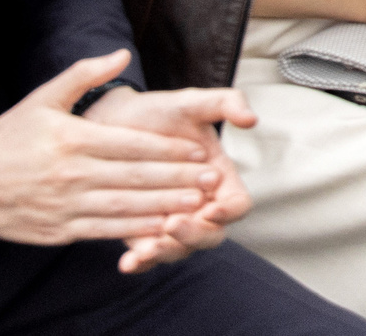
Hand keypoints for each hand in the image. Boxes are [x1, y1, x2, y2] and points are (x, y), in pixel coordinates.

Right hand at [0, 50, 226, 256]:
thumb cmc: (9, 136)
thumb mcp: (43, 97)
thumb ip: (85, 75)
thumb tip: (123, 53)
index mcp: (72, 139)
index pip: (131, 145)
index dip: (168, 151)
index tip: (200, 152)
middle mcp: (71, 174)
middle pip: (134, 177)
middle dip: (177, 180)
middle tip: (212, 181)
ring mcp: (64, 205)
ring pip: (124, 207)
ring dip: (164, 207)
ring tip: (196, 205)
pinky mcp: (58, 230)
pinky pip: (103, 232)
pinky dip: (134, 231)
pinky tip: (160, 228)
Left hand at [81, 84, 258, 272]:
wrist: (113, 120)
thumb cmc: (157, 112)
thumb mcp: (192, 102)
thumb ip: (226, 103)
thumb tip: (252, 119)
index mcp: (218, 178)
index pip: (237, 204)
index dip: (229, 211)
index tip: (210, 208)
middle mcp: (198, 204)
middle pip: (212, 235)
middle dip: (195, 235)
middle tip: (171, 224)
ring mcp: (171, 219)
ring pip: (181, 250)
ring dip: (167, 253)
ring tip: (148, 248)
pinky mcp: (141, 230)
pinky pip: (147, 256)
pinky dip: (140, 263)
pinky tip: (127, 261)